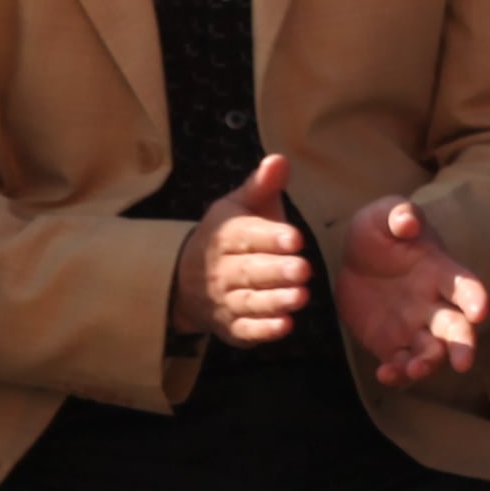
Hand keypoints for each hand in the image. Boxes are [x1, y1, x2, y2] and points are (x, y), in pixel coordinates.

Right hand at [170, 154, 310, 348]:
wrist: (185, 279)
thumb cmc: (230, 236)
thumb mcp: (240, 206)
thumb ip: (262, 186)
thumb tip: (280, 159)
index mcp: (225, 236)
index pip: (245, 236)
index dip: (269, 237)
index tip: (295, 237)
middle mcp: (222, 270)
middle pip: (248, 271)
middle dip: (276, 271)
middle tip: (304, 269)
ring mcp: (224, 300)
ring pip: (248, 302)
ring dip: (274, 301)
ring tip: (301, 297)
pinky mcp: (231, 326)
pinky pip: (244, 330)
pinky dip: (262, 331)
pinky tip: (285, 327)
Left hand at [332, 194, 489, 383]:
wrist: (354, 260)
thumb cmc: (379, 232)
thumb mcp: (383, 215)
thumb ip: (398, 214)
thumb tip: (407, 222)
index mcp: (440, 272)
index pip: (465, 286)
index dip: (475, 298)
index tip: (480, 310)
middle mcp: (435, 304)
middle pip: (458, 328)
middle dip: (464, 345)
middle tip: (464, 362)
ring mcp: (415, 327)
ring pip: (432, 351)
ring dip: (428, 363)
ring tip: (415, 369)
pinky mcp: (392, 344)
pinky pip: (400, 363)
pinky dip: (397, 373)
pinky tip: (384, 374)